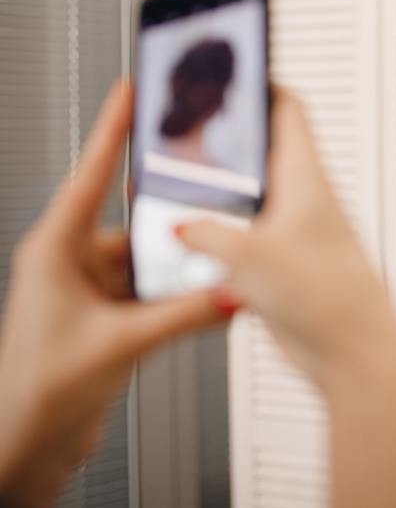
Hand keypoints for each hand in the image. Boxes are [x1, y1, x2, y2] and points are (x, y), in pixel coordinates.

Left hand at [0, 81, 233, 507]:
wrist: (27, 442)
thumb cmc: (38, 389)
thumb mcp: (122, 342)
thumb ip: (186, 312)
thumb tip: (233, 290)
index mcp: (54, 249)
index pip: (92, 173)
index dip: (114, 127)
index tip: (133, 88)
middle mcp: (72, 261)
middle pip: (135, 219)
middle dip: (172, 222)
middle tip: (208, 208)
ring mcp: (91, 287)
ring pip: (151, 258)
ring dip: (179, 269)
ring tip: (209, 273)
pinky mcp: (109, 313)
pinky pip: (154, 289)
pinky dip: (178, 296)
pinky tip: (201, 302)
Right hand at [178, 90, 395, 393]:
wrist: (354, 354)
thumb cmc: (323, 299)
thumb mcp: (250, 256)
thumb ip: (206, 232)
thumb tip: (182, 223)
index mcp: (306, 179)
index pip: (288, 111)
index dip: (261, 83)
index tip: (233, 65)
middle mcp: (305, 200)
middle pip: (267, 150)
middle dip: (231, 135)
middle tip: (191, 123)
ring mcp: (297, 233)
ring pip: (256, 196)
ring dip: (224, 187)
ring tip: (182, 179)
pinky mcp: (288, 266)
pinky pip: (252, 235)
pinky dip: (225, 230)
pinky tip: (197, 241)